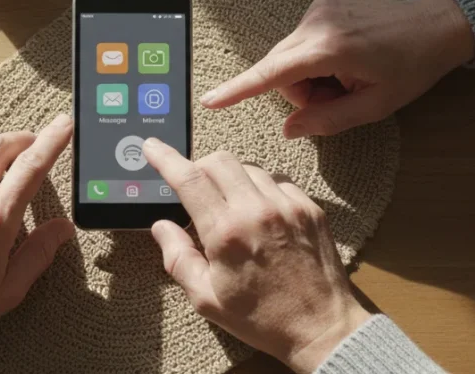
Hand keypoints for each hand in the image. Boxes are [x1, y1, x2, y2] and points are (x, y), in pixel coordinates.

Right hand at [143, 138, 369, 372]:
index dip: (166, 158)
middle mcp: (257, 211)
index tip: (152, 147)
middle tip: (195, 187)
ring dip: (231, 177)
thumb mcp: (207, 299)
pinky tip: (260, 211)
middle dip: (199, 166)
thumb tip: (161, 227)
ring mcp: (287, 206)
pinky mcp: (309, 208)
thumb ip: (179, 258)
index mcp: (226, 233)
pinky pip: (278, 180)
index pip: (189, 179)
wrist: (321, 328)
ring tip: (230, 205)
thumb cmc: (262, 318)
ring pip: (249, 167)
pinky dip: (262, 187)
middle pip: (219, 160)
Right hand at [200, 0, 474, 136]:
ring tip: (347, 80)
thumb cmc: (412, 66)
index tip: (211, 101)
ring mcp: (317, 11)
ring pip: (289, 59)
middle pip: (280, 69)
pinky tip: (344, 63)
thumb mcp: (376, 106)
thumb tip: (290, 129)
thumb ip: (328, 120)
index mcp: (331, 48)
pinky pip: (300, 45)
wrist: (435, 24)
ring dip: (310, 78)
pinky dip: (315, 62)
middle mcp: (317, 23)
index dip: (239, 89)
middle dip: (302, 92)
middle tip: (341, 98)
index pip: (273, 72)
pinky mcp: (320, 7)